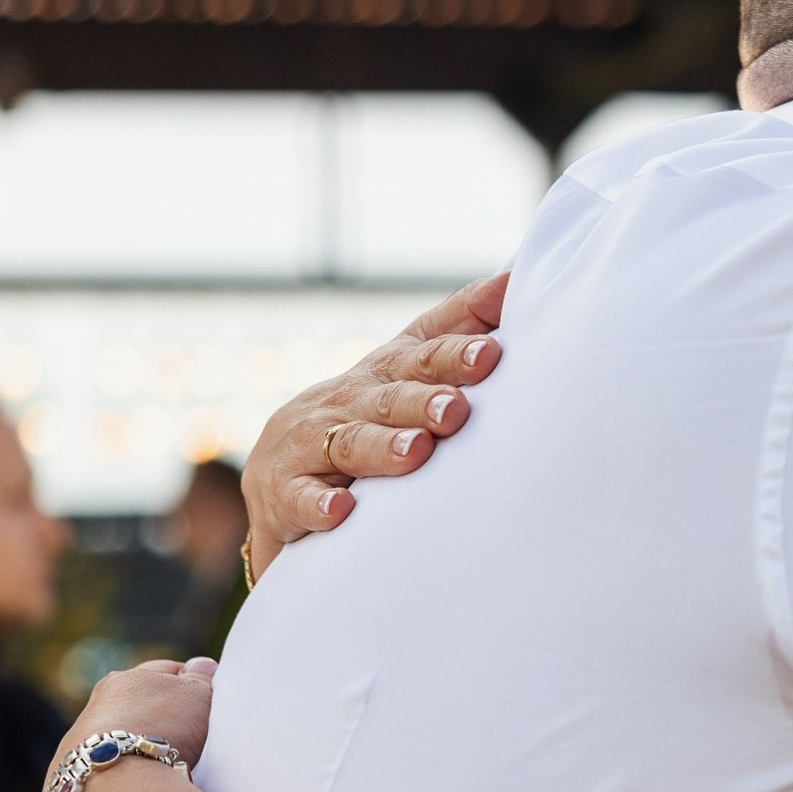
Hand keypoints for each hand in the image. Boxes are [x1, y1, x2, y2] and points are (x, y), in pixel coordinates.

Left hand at [64, 659, 218, 772]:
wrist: (120, 779)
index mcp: (127, 677)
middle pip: (140, 702)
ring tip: (166, 760)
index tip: (206, 700)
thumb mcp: (196, 694)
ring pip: (123, 733)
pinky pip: (112, 762)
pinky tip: (144, 778)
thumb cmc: (163, 729)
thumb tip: (199, 664)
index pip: (165, 671)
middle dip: (162, 713)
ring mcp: (83, 737)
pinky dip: (127, 766)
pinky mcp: (79, 769)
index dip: (190, 683)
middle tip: (189, 732)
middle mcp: (99, 702)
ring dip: (142, 741)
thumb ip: (200, 677)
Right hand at [244, 271, 508, 581]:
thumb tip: (512, 280)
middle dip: (423, 400)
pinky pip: (301, 498)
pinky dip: (320, 504)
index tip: (491, 354)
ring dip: (382, 448)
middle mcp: (348, 399)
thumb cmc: (367, 414)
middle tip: (457, 409)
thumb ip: (455, 330)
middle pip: (390, 397)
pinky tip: (341, 511)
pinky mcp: (284, 491)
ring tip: (415, 452)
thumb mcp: (405, 371)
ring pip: (350, 443)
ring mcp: (311, 443)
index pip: (421, 352)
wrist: (280, 474)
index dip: (453, 351)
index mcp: (385, 370)